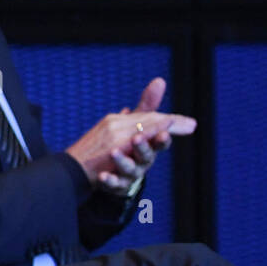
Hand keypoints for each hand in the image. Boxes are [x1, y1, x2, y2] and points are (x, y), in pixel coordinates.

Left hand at [65, 78, 193, 187]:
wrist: (104, 169)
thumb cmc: (126, 145)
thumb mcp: (135, 125)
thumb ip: (147, 107)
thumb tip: (160, 80)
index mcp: (148, 145)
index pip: (159, 141)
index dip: (162, 138)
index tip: (164, 133)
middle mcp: (141, 160)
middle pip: (147, 155)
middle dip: (144, 147)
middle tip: (137, 138)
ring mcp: (129, 174)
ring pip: (130, 169)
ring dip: (123, 160)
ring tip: (114, 151)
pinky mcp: (114, 185)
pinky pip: (113, 184)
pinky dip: (109, 180)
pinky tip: (102, 176)